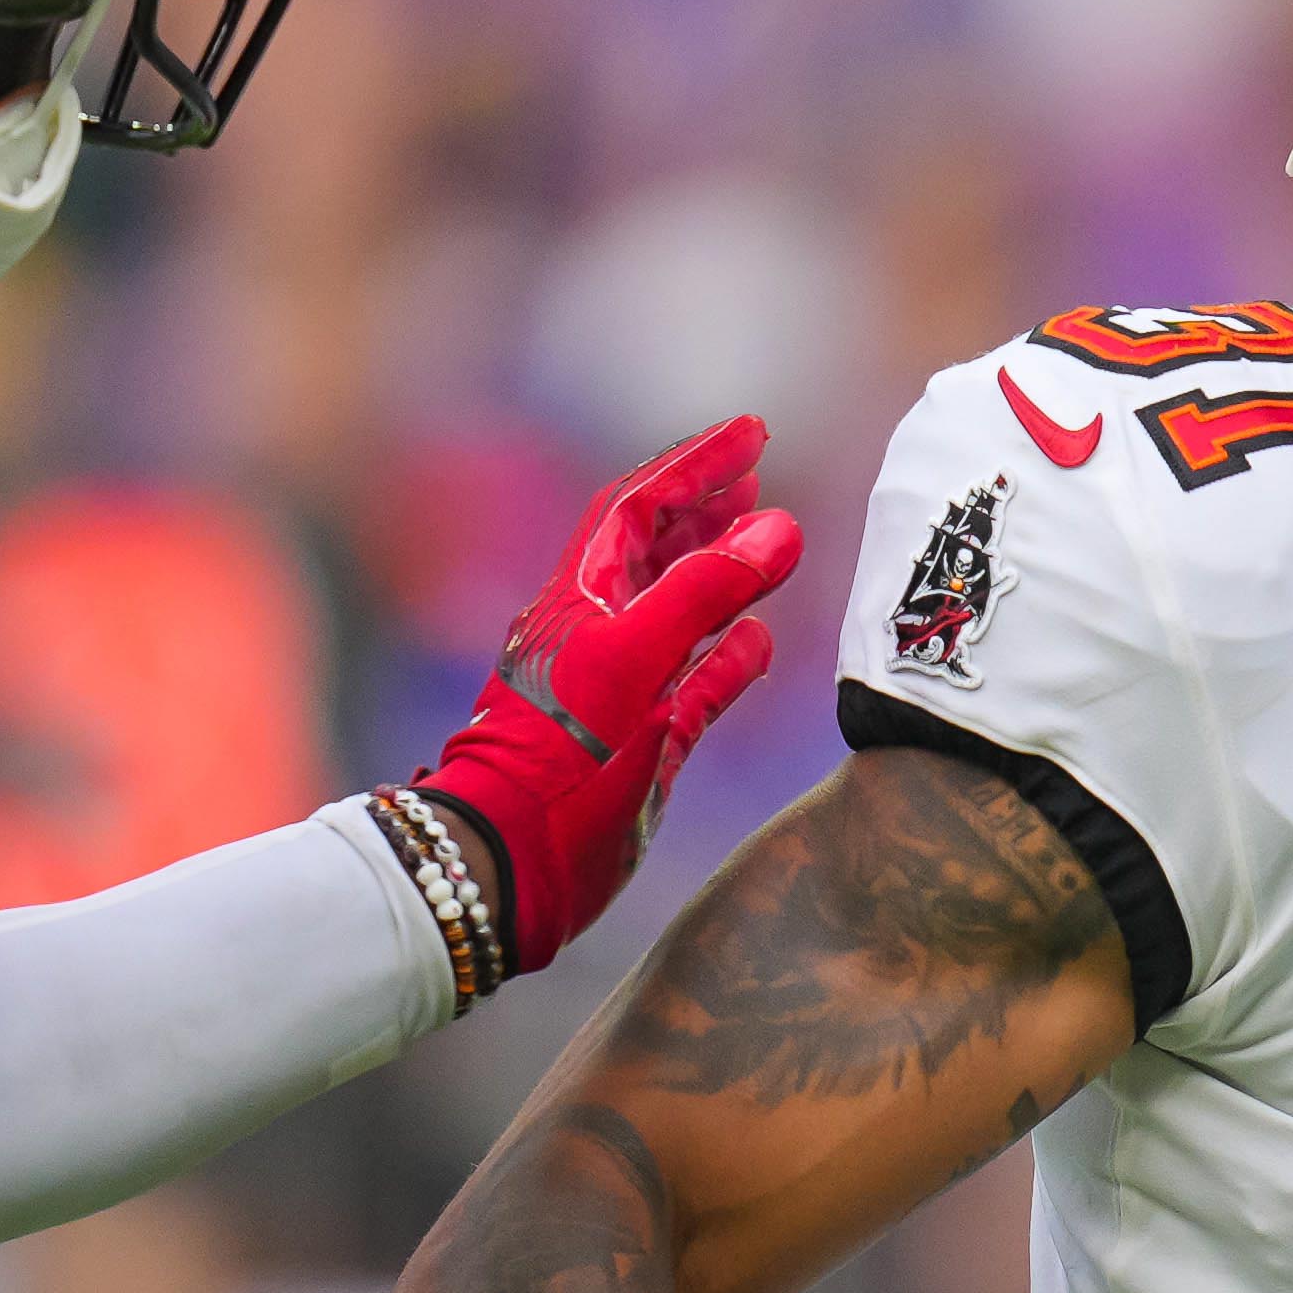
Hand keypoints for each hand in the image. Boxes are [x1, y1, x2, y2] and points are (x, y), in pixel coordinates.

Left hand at [406, 418, 807, 973]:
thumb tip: (779, 528)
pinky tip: (761, 642)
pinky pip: (697, 685)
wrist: (513, 859)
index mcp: (582, 599)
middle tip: (757, 476)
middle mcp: (600, 635)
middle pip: (658, 551)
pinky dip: (731, 659)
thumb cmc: (555, 755)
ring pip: (680, 614)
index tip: (751, 433)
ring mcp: (623, 691)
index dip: (693, 465)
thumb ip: (705, 591)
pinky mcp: (647, 745)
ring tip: (768, 544)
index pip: (640, 507)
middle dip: (706, 509)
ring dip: (722, 575)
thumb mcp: (631, 658)